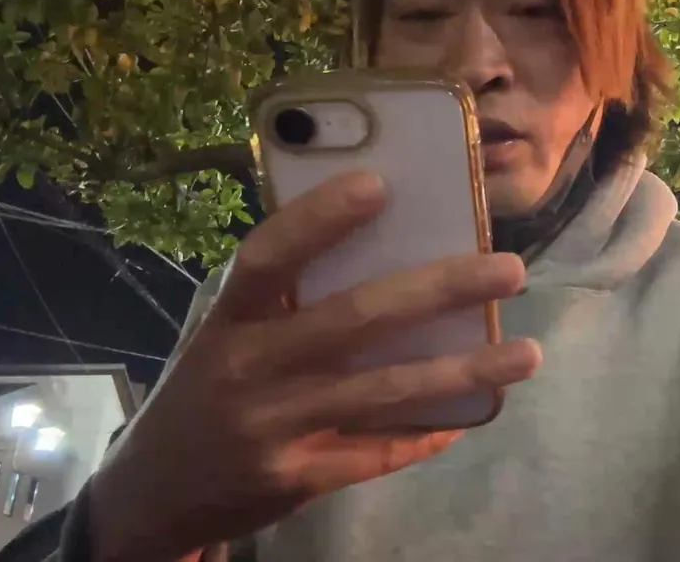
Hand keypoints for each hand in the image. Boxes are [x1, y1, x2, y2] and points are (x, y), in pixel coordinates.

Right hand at [88, 171, 541, 561]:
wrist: (152, 495)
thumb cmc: (206, 389)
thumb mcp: (221, 335)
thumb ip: (279, 298)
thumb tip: (382, 244)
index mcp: (226, 321)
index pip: (266, 258)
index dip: (318, 219)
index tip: (380, 185)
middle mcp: (247, 370)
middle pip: (353, 319)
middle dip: (440, 289)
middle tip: (511, 268)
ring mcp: (272, 428)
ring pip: (384, 391)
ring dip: (464, 370)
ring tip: (527, 353)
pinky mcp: (296, 478)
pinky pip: (378, 451)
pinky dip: (428, 429)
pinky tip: (473, 411)